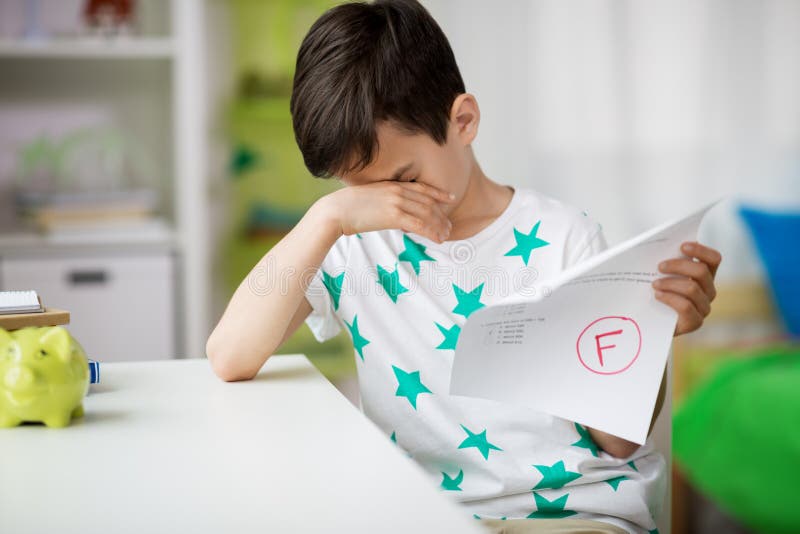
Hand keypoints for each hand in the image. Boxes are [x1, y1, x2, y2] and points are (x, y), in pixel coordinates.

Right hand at [317, 181, 455, 242]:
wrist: (335, 211)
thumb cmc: (347, 207)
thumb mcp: (369, 198)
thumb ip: (384, 201)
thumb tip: (391, 213)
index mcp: (391, 185)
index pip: (421, 187)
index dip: (438, 193)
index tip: (448, 198)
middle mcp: (397, 191)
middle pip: (428, 202)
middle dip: (441, 215)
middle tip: (449, 226)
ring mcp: (396, 202)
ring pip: (427, 213)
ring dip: (439, 225)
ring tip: (446, 235)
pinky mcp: (393, 216)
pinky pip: (419, 224)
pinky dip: (432, 232)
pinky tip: (438, 238)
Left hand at [653, 241, 721, 335]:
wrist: (652, 322)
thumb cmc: (658, 293)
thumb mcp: (664, 275)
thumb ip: (669, 263)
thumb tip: (662, 247)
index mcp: (705, 276)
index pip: (714, 259)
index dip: (701, 250)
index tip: (682, 246)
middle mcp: (709, 291)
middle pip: (701, 271)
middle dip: (678, 266)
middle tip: (659, 266)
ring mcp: (704, 307)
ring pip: (692, 288)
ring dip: (670, 283)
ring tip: (655, 284)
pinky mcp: (695, 322)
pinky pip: (686, 306)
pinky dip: (669, 298)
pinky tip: (657, 295)